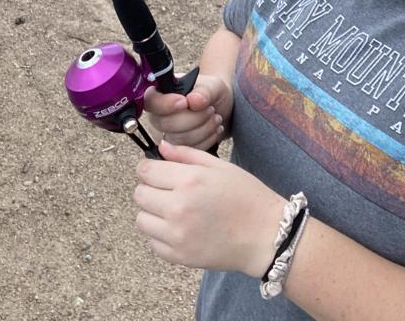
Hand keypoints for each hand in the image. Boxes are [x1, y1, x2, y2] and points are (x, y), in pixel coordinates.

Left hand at [134, 141, 282, 273]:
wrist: (264, 236)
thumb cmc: (246, 196)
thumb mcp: (220, 167)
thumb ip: (187, 155)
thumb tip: (161, 148)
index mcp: (189, 180)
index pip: (145, 171)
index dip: (148, 168)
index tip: (156, 170)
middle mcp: (178, 207)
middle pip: (140, 194)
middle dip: (150, 188)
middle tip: (169, 189)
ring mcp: (176, 235)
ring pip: (141, 220)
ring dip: (153, 212)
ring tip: (174, 209)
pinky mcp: (178, 256)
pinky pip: (152, 242)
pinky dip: (161, 234)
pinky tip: (181, 227)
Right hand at [143, 74, 232, 149]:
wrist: (219, 108)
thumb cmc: (209, 93)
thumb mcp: (212, 85)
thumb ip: (204, 90)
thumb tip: (194, 100)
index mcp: (160, 95)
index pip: (152, 102)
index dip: (167, 104)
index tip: (185, 102)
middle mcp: (158, 117)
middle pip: (167, 124)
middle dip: (194, 118)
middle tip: (210, 109)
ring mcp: (165, 136)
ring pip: (179, 140)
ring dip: (203, 130)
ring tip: (215, 118)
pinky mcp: (176, 151)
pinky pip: (187, 152)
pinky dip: (206, 141)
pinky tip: (214, 130)